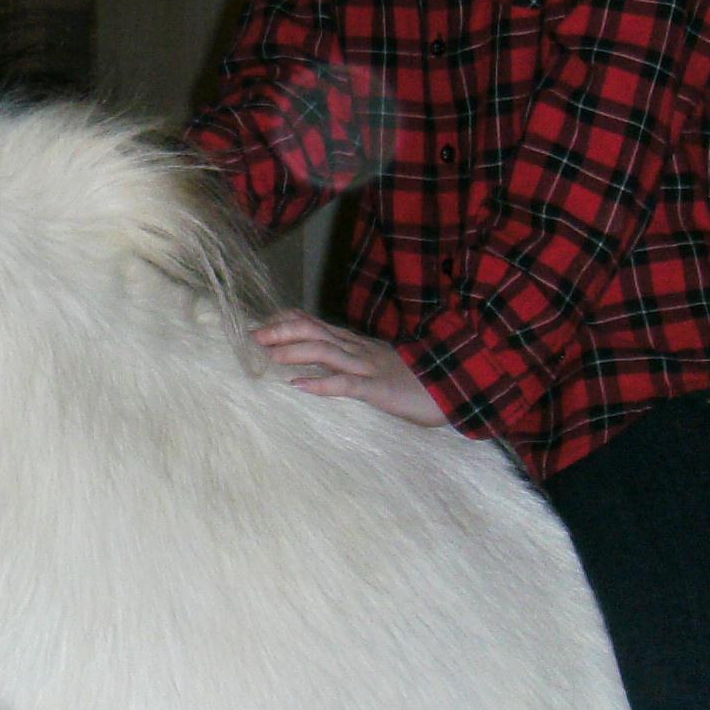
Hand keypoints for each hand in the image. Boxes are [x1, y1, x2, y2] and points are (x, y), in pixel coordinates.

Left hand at [252, 311, 447, 426]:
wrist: (457, 386)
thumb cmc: (418, 380)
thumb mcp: (380, 365)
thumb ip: (353, 362)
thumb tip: (325, 365)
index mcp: (357, 344)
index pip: (315, 324)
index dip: (286, 321)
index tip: (261, 323)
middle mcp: (358, 349)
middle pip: (312, 331)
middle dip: (280, 331)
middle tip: (251, 336)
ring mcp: (368, 366)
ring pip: (324, 351)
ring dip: (292, 352)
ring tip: (266, 355)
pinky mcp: (379, 389)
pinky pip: (346, 384)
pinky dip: (321, 384)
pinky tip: (299, 387)